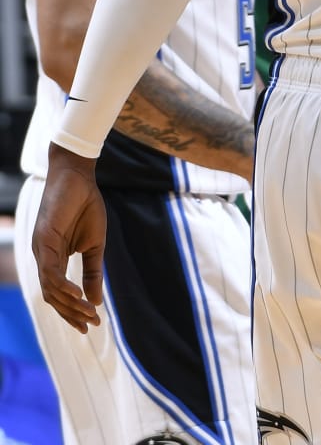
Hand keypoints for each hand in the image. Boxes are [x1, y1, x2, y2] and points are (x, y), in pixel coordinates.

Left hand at [32, 144, 104, 332]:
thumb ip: (93, 271)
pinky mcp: (44, 240)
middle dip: (71, 313)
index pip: (58, 294)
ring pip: (50, 288)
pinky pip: (50, 270)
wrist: (79, 178)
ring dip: (69, 304)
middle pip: (52, 296)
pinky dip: (62, 285)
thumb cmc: (86, 208)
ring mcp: (41, 250)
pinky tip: (77, 295)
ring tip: (88, 313)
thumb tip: (94, 300)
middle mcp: (43, 258)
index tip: (90, 325)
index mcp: (53, 259)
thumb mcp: (95, 245)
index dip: (72, 311)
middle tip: (91, 325)